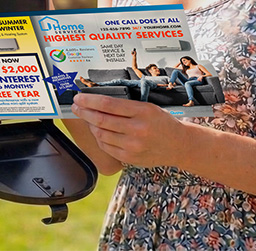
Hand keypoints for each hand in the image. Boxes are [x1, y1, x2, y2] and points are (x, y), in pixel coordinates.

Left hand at [70, 92, 187, 168]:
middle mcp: (137, 129)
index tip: (80, 97)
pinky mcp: (129, 157)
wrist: (179, 145)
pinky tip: (98, 132)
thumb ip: (126, 106)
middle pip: (101, 120)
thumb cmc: (162, 123)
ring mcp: (133, 145)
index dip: (90, 100)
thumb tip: (99, 102)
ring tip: (88, 118)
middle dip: (84, 112)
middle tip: (76, 107)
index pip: (109, 104)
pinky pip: (106, 147)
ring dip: (91, 125)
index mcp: (143, 111)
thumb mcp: (149, 107)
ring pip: (101, 134)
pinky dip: (99, 138)